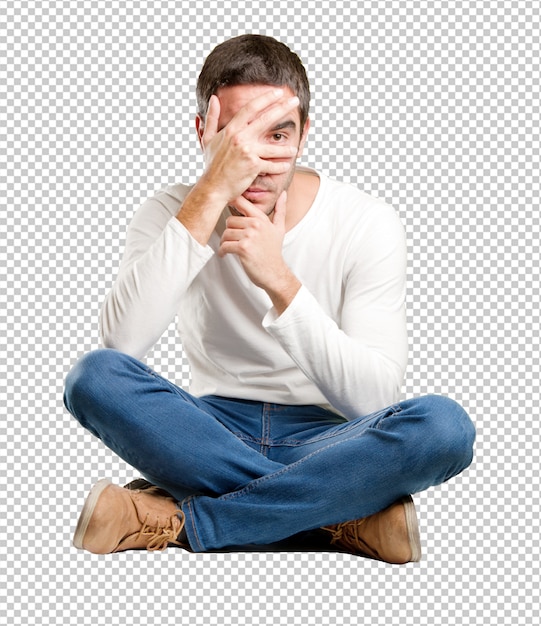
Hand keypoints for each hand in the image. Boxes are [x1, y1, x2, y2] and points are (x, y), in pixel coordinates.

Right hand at [199, 89, 299, 204]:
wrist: (213, 187)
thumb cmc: (212, 165)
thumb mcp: (208, 139)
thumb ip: (212, 118)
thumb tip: (213, 98)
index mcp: (231, 129)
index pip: (251, 108)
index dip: (265, 99)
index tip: (277, 92)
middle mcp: (240, 137)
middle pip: (266, 119)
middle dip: (282, 108)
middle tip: (295, 100)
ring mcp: (247, 151)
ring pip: (273, 147)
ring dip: (286, 149)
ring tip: (295, 149)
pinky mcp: (253, 166)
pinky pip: (272, 165)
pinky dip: (280, 167)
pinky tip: (286, 166)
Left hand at [218, 191, 300, 311]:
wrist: (275, 273)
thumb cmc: (274, 252)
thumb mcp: (279, 229)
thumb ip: (280, 210)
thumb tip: (283, 194)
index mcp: (261, 219)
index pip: (242, 202)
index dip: (231, 201)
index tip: (225, 205)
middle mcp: (256, 225)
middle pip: (230, 220)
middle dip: (229, 232)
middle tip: (231, 239)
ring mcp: (250, 236)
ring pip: (226, 233)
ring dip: (224, 242)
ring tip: (229, 247)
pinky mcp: (243, 248)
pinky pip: (225, 245)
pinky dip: (222, 251)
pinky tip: (225, 254)